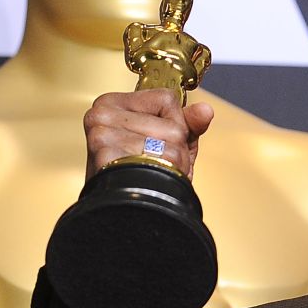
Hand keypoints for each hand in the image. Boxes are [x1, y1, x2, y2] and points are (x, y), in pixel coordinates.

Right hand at [83, 89, 215, 180]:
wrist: (122, 209)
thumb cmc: (140, 174)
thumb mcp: (166, 142)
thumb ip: (188, 123)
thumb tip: (205, 111)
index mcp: (111, 102)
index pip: (167, 98)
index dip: (174, 124)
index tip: (155, 141)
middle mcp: (102, 113)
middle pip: (172, 125)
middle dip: (174, 150)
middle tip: (153, 165)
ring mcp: (102, 134)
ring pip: (170, 143)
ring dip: (171, 166)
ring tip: (150, 174)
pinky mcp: (106, 155)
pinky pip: (162, 160)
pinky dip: (164, 176)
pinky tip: (145, 181)